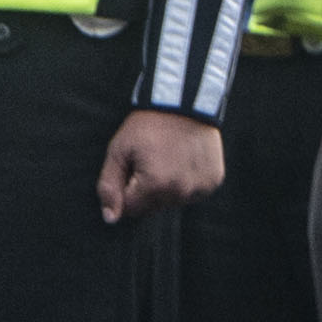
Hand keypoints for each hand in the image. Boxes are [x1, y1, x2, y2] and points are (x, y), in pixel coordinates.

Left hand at [96, 107, 224, 222]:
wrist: (184, 103)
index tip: (132, 167)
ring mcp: (200, 187)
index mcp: (155, 185)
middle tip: (151, 160)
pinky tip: (184, 161)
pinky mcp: (213, 181)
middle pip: (153, 207)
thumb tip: (110, 218)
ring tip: (168, 159)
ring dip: (167, 187)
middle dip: (146, 190)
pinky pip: (192, 193)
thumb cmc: (147, 126)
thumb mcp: (119, 151)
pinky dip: (186, 182)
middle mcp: (181, 191)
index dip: (126, 189)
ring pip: (173, 201)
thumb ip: (109, 186)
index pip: (130, 209)